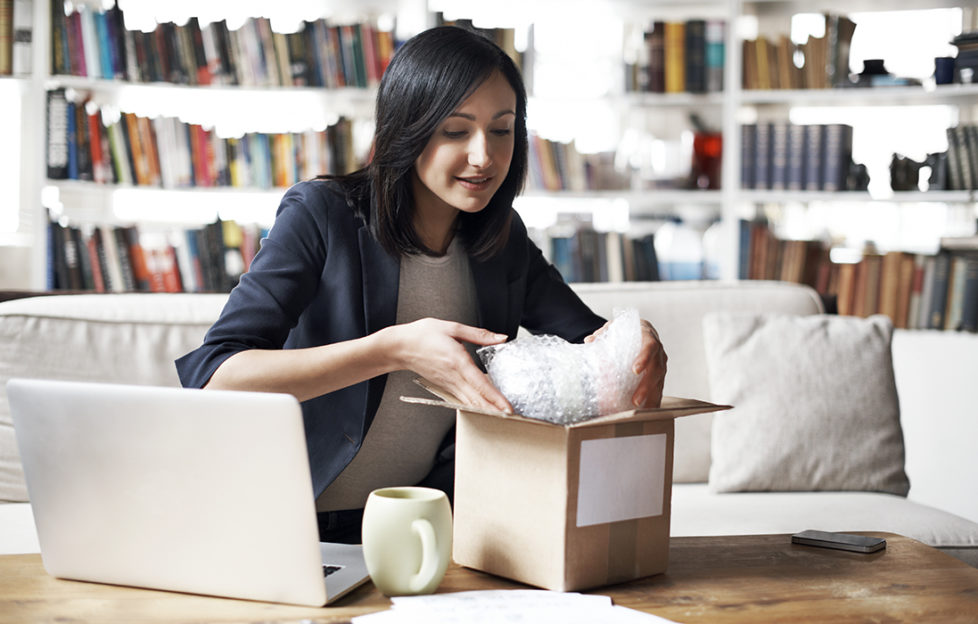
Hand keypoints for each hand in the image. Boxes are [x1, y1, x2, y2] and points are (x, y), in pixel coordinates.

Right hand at [386, 318, 512, 412]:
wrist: (400, 346)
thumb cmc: (423, 335)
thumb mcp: (453, 328)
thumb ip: (479, 334)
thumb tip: (501, 338)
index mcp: (457, 361)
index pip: (480, 384)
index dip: (495, 398)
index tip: (507, 408)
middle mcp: (453, 377)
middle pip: (477, 399)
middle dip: (494, 411)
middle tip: (511, 419)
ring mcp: (448, 384)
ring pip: (470, 402)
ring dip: (486, 411)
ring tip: (501, 417)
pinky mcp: (444, 386)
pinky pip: (462, 399)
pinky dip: (474, 406)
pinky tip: (483, 409)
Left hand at [585, 318, 666, 407]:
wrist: (641, 329)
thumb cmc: (626, 330)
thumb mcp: (614, 328)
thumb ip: (602, 334)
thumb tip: (589, 341)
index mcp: (648, 336)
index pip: (650, 347)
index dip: (644, 359)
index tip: (635, 370)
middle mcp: (659, 351)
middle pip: (657, 369)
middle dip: (647, 386)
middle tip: (635, 400)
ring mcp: (661, 364)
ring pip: (660, 382)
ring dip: (651, 397)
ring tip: (640, 411)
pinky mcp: (660, 375)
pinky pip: (659, 388)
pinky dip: (654, 400)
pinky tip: (647, 412)